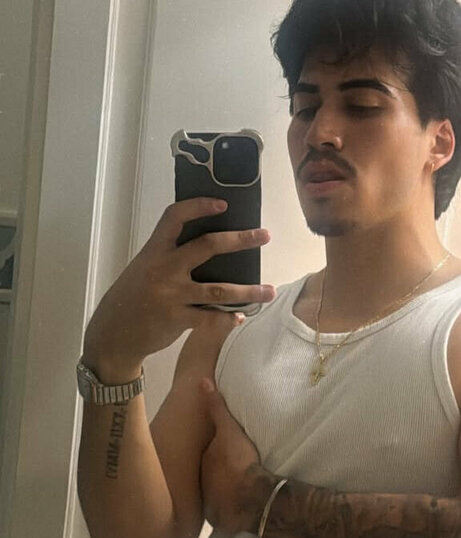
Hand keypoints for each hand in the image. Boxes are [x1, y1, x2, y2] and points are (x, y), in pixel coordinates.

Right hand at [83, 197, 274, 377]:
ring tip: (269, 291)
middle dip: (241, 239)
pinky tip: (240, 317)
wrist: (113, 333)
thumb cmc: (131, 298)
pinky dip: (228, 318)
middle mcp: (165, 268)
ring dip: (249, 290)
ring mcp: (172, 294)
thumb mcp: (143, 269)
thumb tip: (207, 250)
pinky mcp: (178, 319)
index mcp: (154, 251)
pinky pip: (211, 318)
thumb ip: (169, 258)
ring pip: (219, 289)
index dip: (198, 206)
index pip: (175, 218)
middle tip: (264, 235)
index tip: (222, 204)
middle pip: (208, 246)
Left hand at [199, 378, 275, 534]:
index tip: (227, 454)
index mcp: (205, 463)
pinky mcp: (221, 520)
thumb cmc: (240, 463)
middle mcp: (203, 484)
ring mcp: (211, 504)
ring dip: (223, 494)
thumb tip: (201, 382)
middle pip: (211, 476)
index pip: (209, 456)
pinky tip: (238, 511)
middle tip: (232, 473)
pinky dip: (229, 512)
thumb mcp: (230, 431)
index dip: (217, 454)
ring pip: (215, 496)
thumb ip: (217, 409)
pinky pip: (224, 515)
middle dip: (217, 475)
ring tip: (236, 492)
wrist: (252, 499)